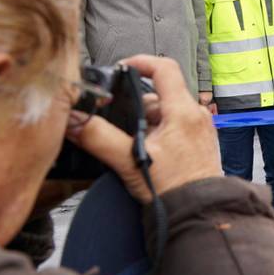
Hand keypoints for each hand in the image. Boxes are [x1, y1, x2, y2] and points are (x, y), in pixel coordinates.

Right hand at [66, 55, 221, 203]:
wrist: (199, 212)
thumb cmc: (176, 188)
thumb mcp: (129, 161)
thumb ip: (98, 138)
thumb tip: (74, 120)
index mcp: (183, 111)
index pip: (164, 68)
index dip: (140, 62)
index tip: (121, 67)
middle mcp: (195, 115)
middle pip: (158, 94)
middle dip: (133, 105)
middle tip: (116, 122)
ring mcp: (198, 128)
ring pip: (162, 112)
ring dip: (142, 122)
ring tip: (130, 144)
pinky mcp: (196, 141)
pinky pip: (172, 126)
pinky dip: (154, 132)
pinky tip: (143, 151)